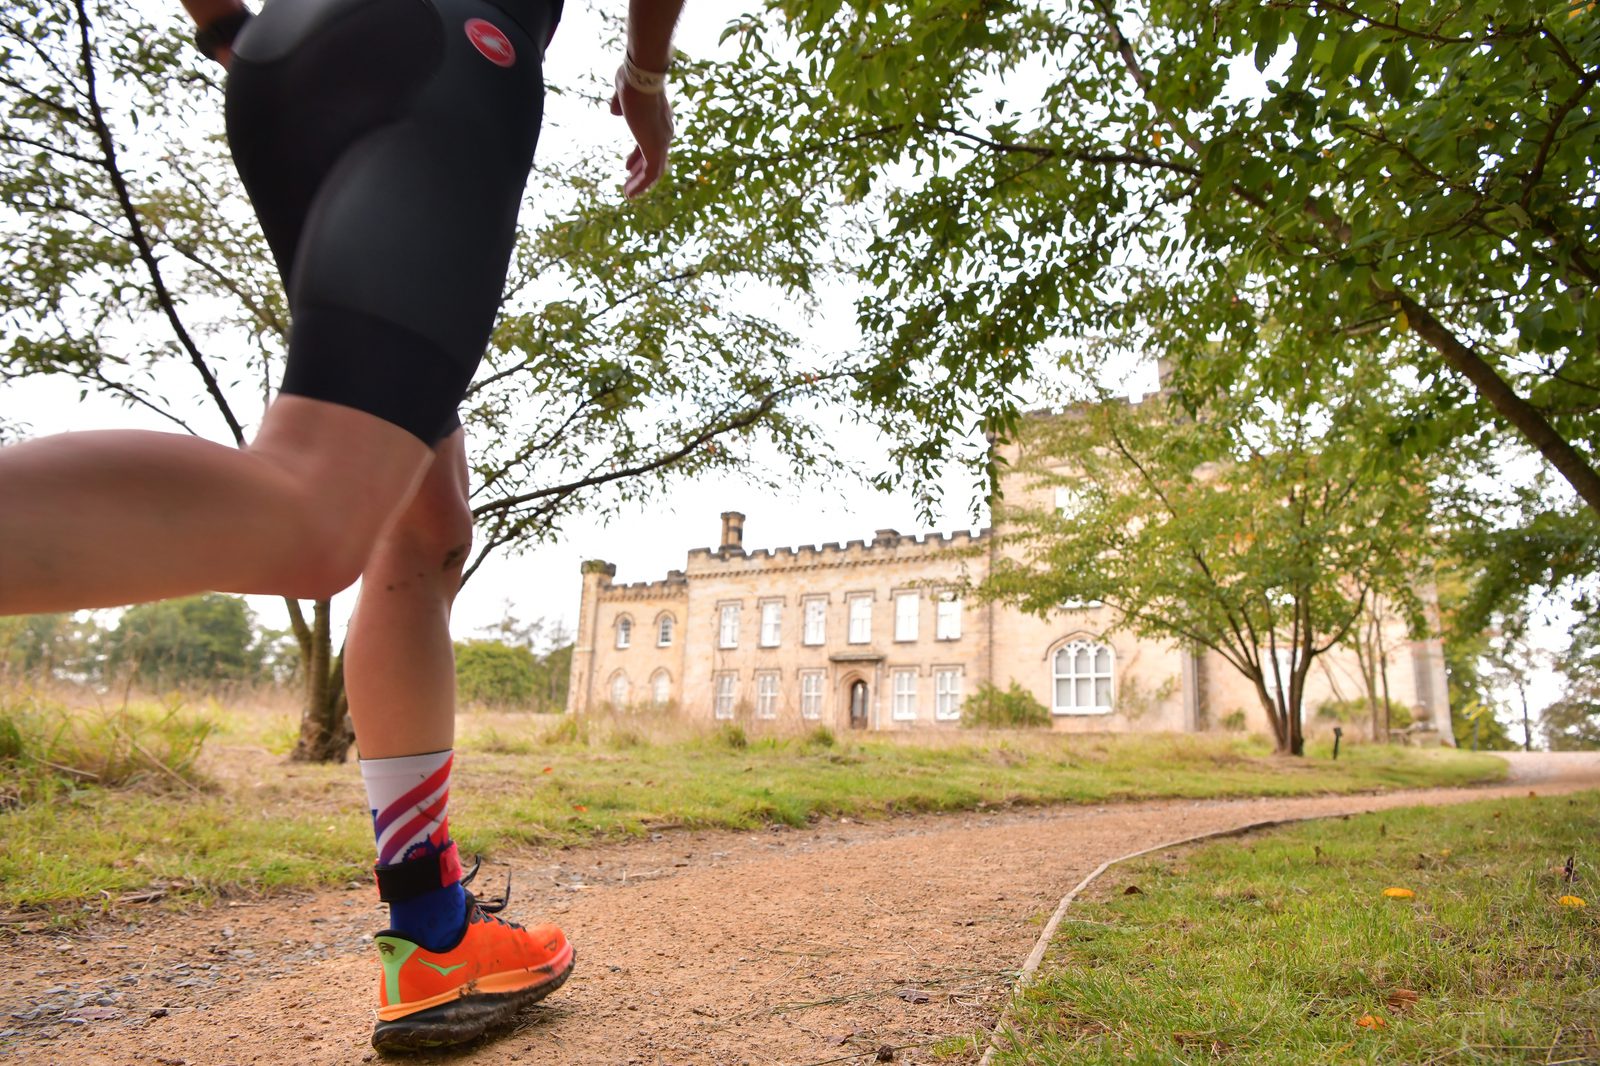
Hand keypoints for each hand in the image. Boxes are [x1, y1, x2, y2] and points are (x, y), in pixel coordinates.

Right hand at [609, 71, 672, 198]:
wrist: (642, 77)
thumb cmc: (632, 79)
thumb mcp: (622, 91)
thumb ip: (619, 103)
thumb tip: (614, 112)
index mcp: (658, 120)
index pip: (650, 143)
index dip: (638, 156)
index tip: (627, 166)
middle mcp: (664, 132)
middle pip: (655, 158)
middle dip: (641, 172)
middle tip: (630, 182)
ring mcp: (662, 141)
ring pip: (654, 171)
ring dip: (640, 184)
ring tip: (628, 194)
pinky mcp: (655, 149)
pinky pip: (650, 175)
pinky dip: (641, 186)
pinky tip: (629, 194)